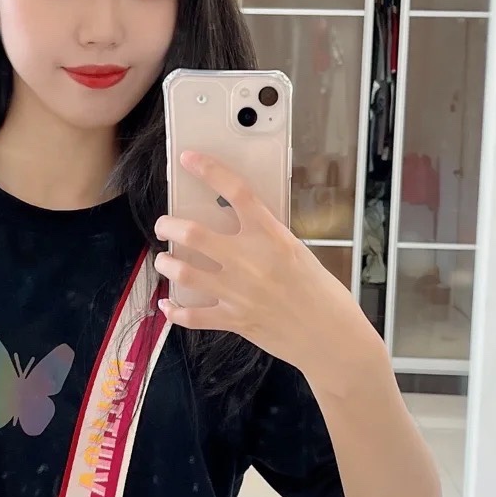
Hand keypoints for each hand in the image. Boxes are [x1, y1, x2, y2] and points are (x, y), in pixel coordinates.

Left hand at [154, 150, 353, 369]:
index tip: (189, 158)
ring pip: (184, 272)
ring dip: (167, 264)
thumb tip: (241, 228)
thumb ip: (268, 239)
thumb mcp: (299, 253)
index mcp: (272, 237)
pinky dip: (175, 312)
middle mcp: (250, 261)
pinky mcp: (234, 320)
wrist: (332, 338)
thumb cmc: (324, 294)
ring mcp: (239, 292)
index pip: (235, 192)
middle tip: (164, 225)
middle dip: (169, 225)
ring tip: (165, 260)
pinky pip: (193, 316)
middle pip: (193, 233)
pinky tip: (167, 306)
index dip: (209, 170)